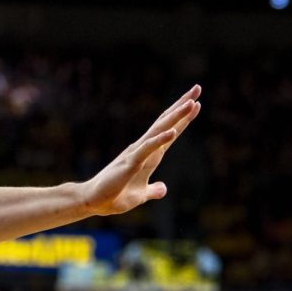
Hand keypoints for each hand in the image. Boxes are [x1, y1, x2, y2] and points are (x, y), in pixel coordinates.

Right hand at [79, 86, 201, 215]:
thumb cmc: (115, 196)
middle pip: (166, 123)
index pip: (169, 132)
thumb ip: (152, 191)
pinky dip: (161, 140)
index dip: (183, 118)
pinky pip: (148, 149)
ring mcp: (137, 154)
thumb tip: (163, 189)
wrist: (93, 202)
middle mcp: (144, 149)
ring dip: (176, 116)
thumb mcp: (140, 195)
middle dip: (182, 106)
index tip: (196, 103)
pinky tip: (172, 132)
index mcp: (149, 155)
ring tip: (192, 102)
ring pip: (159, 130)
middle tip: (197, 88)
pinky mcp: (130, 163)